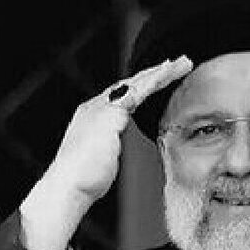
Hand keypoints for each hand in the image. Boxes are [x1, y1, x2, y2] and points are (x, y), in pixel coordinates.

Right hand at [19, 56, 192, 249]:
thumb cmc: (82, 180)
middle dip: (154, 74)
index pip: (121, 95)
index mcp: (92, 115)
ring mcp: (102, 107)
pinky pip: (139, 91)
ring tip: (181, 64)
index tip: (158, 80)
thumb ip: (108, 147)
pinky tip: (168, 73)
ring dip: (161, 73)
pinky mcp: (111, 113)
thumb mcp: (99, 158)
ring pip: (137, 83)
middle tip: (177, 64)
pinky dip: (155, 81)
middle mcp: (95, 106)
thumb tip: (111, 152)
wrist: (68, 185)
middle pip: (130, 84)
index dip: (141, 86)